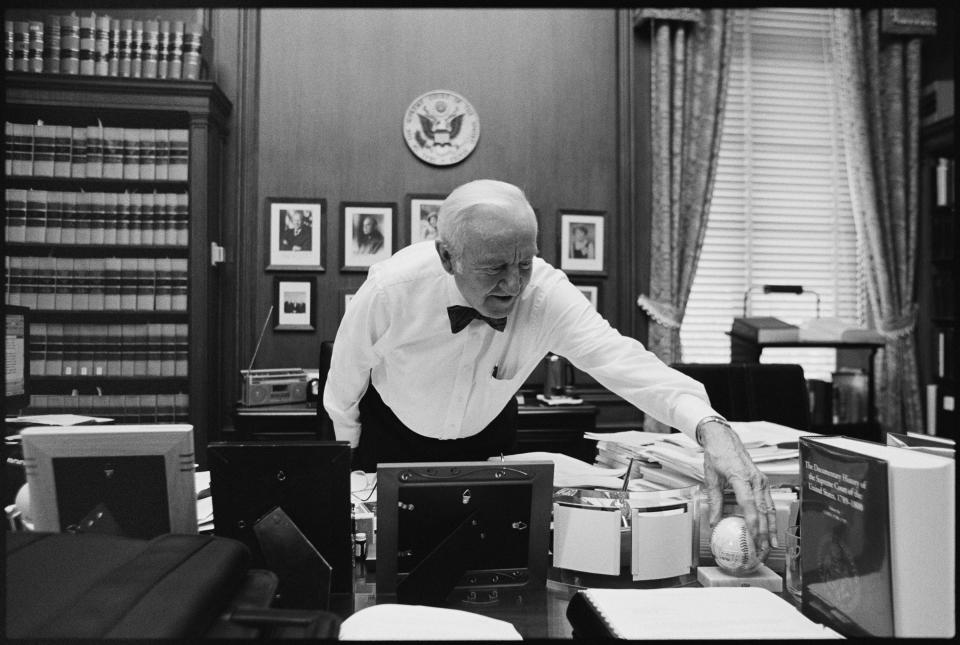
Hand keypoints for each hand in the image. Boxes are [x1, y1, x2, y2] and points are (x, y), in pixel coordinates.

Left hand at [699, 419, 777, 560]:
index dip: (753, 524)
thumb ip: (715, 501)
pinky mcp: (763, 481)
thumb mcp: (711, 478)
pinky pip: (769, 503)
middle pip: (763, 510)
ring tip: (770, 546)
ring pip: (769, 508)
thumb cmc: (717, 456)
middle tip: (763, 550)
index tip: (754, 539)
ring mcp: (761, 480)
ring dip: (770, 528)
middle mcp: (755, 479)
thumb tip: (714, 522)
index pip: (749, 505)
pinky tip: (770, 530)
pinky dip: (770, 518)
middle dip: (764, 533)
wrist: (724, 439)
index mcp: (741, 477)